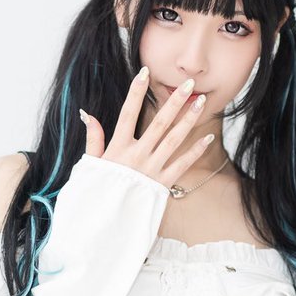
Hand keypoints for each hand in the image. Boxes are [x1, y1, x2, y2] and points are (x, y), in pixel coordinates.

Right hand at [78, 70, 214, 188]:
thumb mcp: (91, 165)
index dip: (136, 92)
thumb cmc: (98, 192)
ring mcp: (151, 170)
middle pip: (159, 123)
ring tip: (201, 102)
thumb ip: (94, 139)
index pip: (128, 114)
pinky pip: (182, 165)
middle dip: (174, 101)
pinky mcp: (163, 184)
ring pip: (174, 140)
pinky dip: (195, 152)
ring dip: (189, 120)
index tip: (145, 72)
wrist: (106, 222)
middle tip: (188, 83)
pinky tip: (208, 138)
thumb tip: (88, 115)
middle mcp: (137, 156)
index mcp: (118, 149)